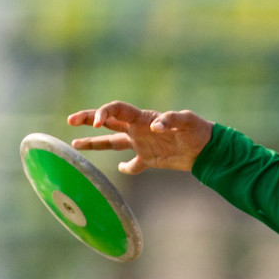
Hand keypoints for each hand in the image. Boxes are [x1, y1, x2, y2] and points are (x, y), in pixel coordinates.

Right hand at [66, 102, 213, 174]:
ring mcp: (141, 144)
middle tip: (71, 121)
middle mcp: (138, 129)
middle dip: (88, 119)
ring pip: (112, 142)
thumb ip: (171, 120)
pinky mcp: (149, 159)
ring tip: (75, 144)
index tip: (96, 124)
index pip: (117, 110)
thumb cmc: (197, 129)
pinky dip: (126, 168)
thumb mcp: (187, 121)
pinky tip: (120, 168)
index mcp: (142, 118)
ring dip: (94, 143)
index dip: (103, 113)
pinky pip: (133, 164)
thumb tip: (156, 126)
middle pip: (108, 121)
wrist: (207, 148)